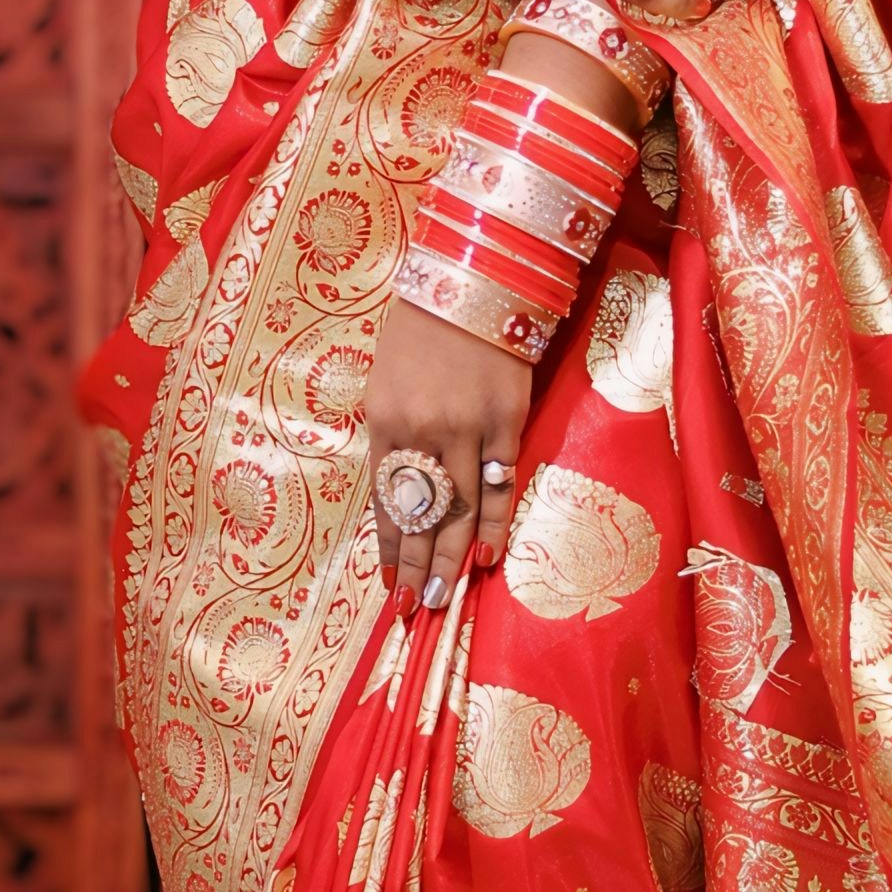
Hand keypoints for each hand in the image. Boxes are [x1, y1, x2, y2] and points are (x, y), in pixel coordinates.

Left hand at [363, 300, 532, 613]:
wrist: (472, 282)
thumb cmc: (420, 329)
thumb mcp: (386, 380)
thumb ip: (393, 435)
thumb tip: (402, 492)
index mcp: (385, 420)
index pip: (386, 500)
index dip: (391, 547)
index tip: (390, 586)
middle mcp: (422, 430)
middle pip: (422, 514)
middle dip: (418, 567)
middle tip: (416, 609)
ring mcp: (467, 427)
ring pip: (460, 509)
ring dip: (453, 558)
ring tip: (446, 597)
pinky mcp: (507, 419)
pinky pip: (500, 483)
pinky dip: (494, 522)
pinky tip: (488, 556)